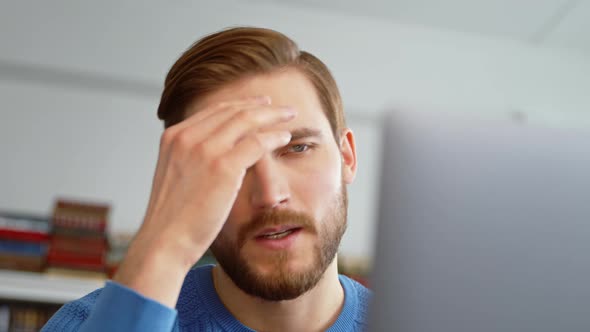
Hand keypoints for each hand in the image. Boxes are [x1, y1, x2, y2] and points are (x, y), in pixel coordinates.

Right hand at [114, 96, 294, 306]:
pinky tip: (284, 138)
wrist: (164, 242)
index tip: (258, 105)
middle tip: (281, 108)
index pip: (213, 111)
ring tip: (289, 116)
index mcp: (174, 138)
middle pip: (232, 111)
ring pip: (247, 121)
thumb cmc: (172, 219)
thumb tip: (217, 156)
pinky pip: (257, 143)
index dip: (240, 105)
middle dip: (260, 106)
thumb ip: (192, 160)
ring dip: (272, 116)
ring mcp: (204, 149)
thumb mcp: (176, 178)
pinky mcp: (223, 166)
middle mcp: (187, 137)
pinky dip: (274, 137)